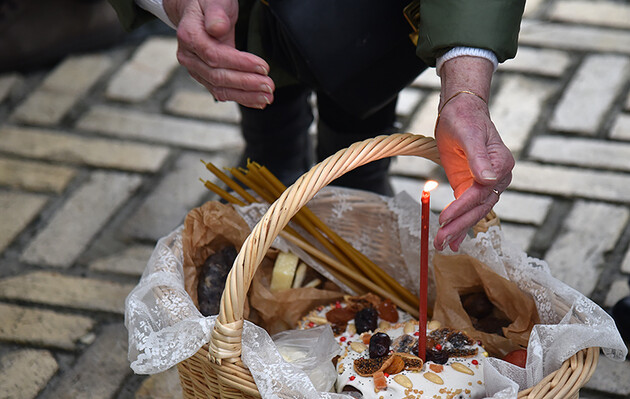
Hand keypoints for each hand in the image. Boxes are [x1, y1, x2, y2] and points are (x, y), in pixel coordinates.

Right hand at [163, 0, 274, 107]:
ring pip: (220, 88)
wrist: (197, 12)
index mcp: (189, 36)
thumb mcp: (214, 0)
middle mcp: (189, 56)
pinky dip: (241, 97)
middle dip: (246, 82)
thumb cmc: (208, 4)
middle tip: (269, 85)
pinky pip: (222, 91)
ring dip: (246, 95)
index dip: (240, 63)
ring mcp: (196, 69)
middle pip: (218, 76)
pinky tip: (258, 100)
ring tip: (267, 96)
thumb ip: (216, 14)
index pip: (215, 55)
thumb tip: (217, 28)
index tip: (262, 66)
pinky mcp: (206, 77)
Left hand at [434, 57, 513, 250]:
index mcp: (500, 165)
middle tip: (440, 241)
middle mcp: (497, 178)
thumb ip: (478, 157)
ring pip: (474, 212)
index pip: (481, 192)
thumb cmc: (465, 119)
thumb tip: (489, 179)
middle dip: (459, 226)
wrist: (460, 111)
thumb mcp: (468, 134)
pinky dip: (460, 225)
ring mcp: (485, 184)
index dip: (462, 207)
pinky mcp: (471, 186)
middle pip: (479, 207)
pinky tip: (452, 241)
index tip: (444, 218)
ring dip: (459, 230)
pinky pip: (467, 209)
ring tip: (442, 246)